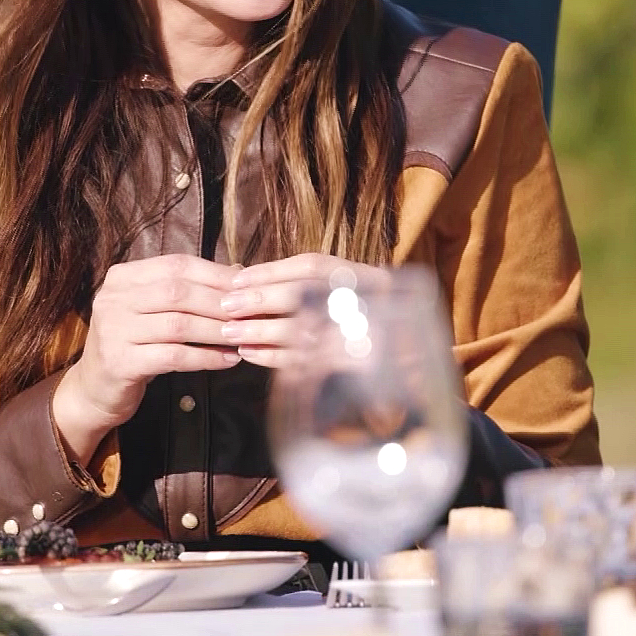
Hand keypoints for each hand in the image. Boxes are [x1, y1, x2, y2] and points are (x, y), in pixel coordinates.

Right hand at [52, 254, 241, 460]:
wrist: (94, 388)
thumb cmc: (134, 343)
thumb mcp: (154, 309)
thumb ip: (187, 289)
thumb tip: (240, 273)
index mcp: (123, 277)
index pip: (176, 265)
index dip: (215, 274)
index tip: (247, 286)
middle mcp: (113, 298)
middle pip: (178, 292)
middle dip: (220, 303)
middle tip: (251, 313)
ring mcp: (113, 330)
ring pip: (178, 325)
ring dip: (216, 331)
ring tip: (243, 337)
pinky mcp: (119, 362)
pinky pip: (173, 357)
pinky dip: (205, 358)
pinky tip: (227, 360)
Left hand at [222, 254, 387, 367]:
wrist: (409, 355)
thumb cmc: (366, 316)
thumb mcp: (346, 288)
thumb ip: (306, 281)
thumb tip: (248, 279)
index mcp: (363, 277)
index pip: (310, 266)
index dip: (270, 272)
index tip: (236, 278)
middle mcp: (362, 303)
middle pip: (300, 296)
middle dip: (258, 300)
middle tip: (226, 307)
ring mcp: (357, 336)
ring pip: (298, 332)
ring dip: (258, 332)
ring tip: (229, 333)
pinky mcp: (348, 368)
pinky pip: (304, 362)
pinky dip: (272, 357)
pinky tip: (249, 354)